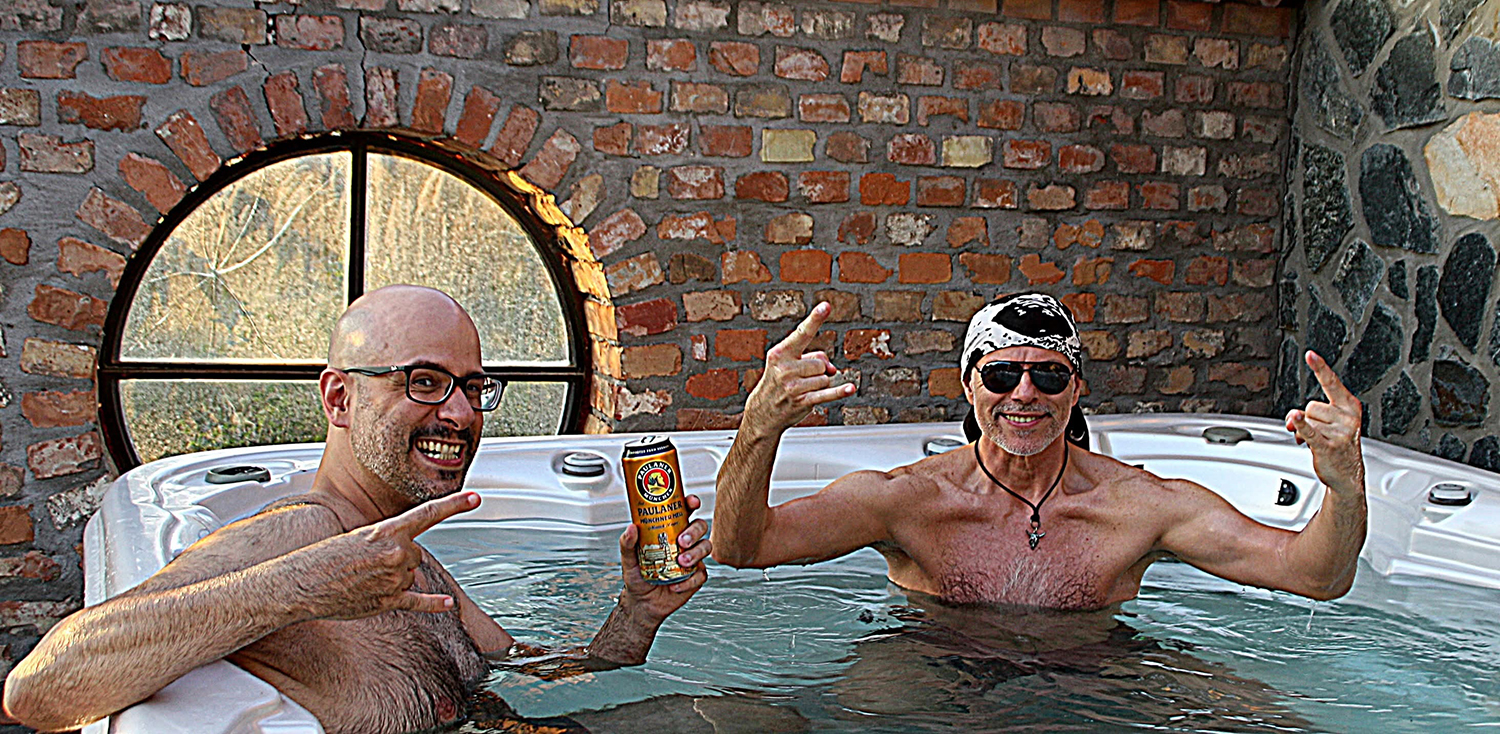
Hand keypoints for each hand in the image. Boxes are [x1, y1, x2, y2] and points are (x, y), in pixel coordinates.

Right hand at [293, 491, 478, 620]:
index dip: (455, 505)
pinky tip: (446, 604)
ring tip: (363, 578)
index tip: (475, 498)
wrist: (300, 583)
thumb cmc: (321, 557)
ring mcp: (394, 579)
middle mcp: (396, 553)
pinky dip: (433, 604)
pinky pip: (419, 602)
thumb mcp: (356, 536)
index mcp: (387, 531)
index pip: (428, 514)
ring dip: (394, 577)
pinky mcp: (388, 601)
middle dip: (397, 557)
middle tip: (366, 562)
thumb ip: (385, 541)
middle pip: (416, 554)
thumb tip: (403, 555)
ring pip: (410, 575)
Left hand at [618, 494, 709, 624]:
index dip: (691, 503)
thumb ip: (627, 544)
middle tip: (682, 541)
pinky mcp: (696, 577)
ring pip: (706, 547)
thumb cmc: (637, 576)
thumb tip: (631, 528)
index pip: (684, 511)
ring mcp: (693, 558)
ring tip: (681, 563)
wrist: (643, 603)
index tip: (692, 503)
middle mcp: (684, 542)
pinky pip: (701, 574)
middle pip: (700, 527)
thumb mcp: (628, 559)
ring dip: (696, 554)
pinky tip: (676, 585)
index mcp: (670, 530)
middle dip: (695, 531)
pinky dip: (690, 580)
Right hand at [745, 302, 854, 429]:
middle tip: (800, 379)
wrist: (762, 412)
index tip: (826, 306)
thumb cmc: (778, 382)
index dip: (815, 319)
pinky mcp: (802, 401)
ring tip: (802, 389)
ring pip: (825, 378)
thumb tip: (832, 369)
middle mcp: (785, 368)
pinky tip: (850, 388)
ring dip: (819, 384)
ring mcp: (793, 386)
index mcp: (780, 353)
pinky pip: (827, 393)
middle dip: (817, 370)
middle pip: (820, 362)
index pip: (802, 333)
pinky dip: (840, 391)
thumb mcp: (788, 364)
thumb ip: (813, 358)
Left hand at [1285, 352, 1364, 493]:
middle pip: (1311, 406)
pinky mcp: (1328, 446)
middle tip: (1318, 432)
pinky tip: (1296, 421)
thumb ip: (1310, 413)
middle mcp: (1347, 418)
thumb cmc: (1338, 444)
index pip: (1331, 383)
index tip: (1310, 354)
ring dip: (1305, 432)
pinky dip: (1302, 427)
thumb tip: (1293, 418)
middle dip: (1308, 419)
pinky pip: (1310, 432)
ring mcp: (1339, 433)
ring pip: (1306, 420)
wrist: (1347, 475)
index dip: (1320, 368)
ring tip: (1317, 442)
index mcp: (1350, 407)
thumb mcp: (1330, 423)